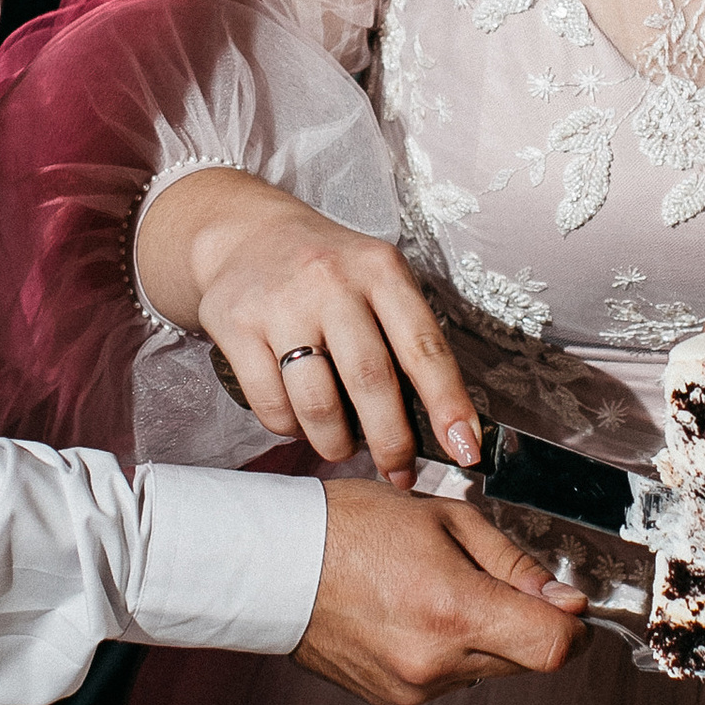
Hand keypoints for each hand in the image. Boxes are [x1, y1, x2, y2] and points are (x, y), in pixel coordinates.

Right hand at [135, 169, 480, 490]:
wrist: (248, 235)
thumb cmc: (328, 272)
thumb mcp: (377, 281)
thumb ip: (405, 340)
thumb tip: (441, 426)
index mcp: (381, 270)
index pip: (423, 347)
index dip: (449, 404)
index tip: (467, 449)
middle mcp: (332, 282)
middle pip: (371, 382)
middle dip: (392, 442)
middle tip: (399, 470)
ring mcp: (281, 305)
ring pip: (318, 405)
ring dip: (337, 444)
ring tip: (343, 447)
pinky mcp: (237, 328)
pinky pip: (272, 406)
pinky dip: (292, 430)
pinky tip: (301, 421)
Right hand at [298, 478, 585, 704]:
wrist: (276, 564)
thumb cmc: (351, 528)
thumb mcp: (446, 520)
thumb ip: (514, 565)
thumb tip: (564, 600)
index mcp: (455, 610)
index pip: (553, 648)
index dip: (574, 628)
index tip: (567, 607)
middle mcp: (437, 661)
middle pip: (526, 662)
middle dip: (525, 626)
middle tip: (491, 583)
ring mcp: (413, 688)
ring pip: (488, 671)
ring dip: (483, 639)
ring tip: (435, 592)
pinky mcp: (393, 700)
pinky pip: (448, 679)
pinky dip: (446, 652)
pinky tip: (412, 614)